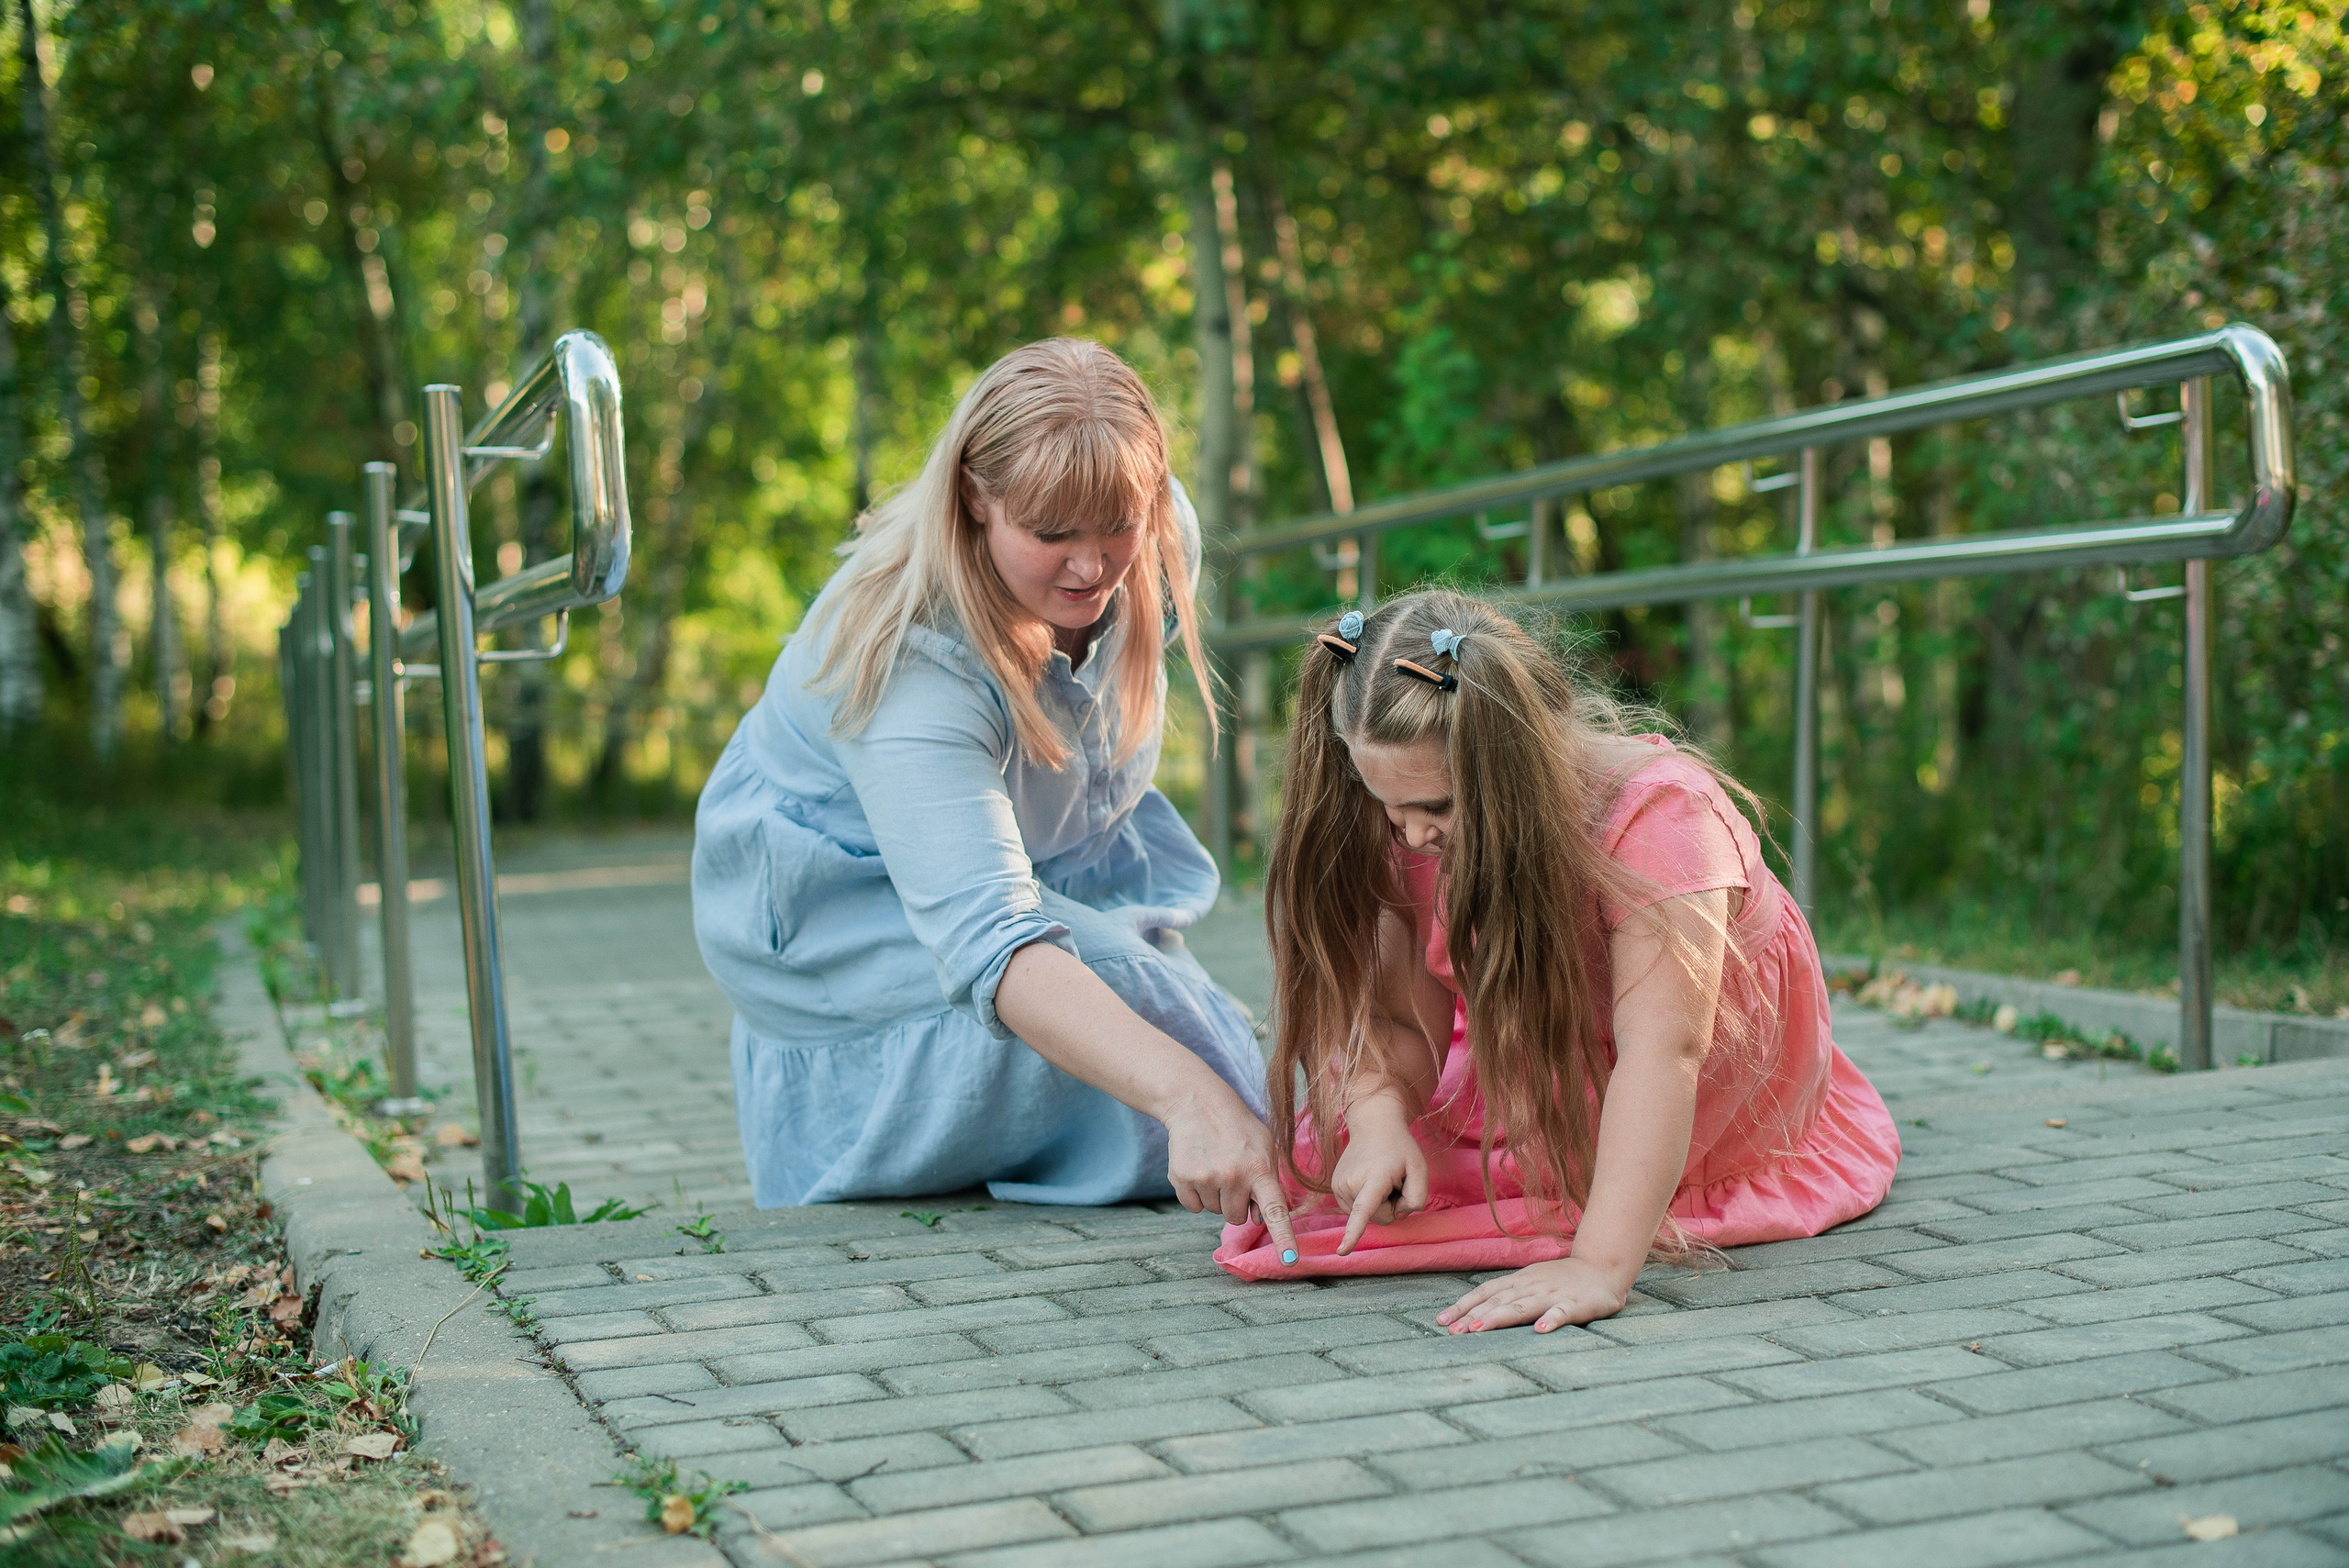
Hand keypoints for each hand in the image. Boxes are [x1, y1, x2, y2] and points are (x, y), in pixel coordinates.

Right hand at [1162, 1087, 1299, 1263]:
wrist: (1197, 1103)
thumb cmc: (1237, 1128)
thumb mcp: (1264, 1147)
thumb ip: (1268, 1182)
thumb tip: (1261, 1219)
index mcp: (1260, 1169)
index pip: (1275, 1211)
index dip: (1283, 1238)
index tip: (1290, 1261)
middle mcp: (1234, 1176)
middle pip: (1236, 1217)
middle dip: (1235, 1201)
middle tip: (1232, 1172)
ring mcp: (1206, 1178)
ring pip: (1215, 1212)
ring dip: (1216, 1195)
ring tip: (1215, 1164)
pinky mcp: (1182, 1179)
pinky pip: (1193, 1207)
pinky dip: (1196, 1194)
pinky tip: (1199, 1168)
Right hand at [1329, 1090, 1428, 1254]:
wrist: (1373, 1124)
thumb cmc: (1400, 1148)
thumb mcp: (1420, 1168)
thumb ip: (1418, 1198)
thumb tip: (1398, 1215)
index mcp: (1373, 1178)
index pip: (1364, 1210)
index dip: (1353, 1233)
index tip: (1342, 1252)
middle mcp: (1350, 1183)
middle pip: (1378, 1218)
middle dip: (1390, 1205)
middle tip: (1392, 1179)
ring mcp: (1339, 1186)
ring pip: (1367, 1216)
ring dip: (1378, 1202)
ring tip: (1380, 1177)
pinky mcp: (1335, 1189)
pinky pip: (1357, 1210)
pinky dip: (1368, 1200)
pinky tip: (1370, 1179)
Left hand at [1437, 1257, 1630, 1333]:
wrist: (1602, 1267)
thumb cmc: (1560, 1279)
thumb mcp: (1530, 1281)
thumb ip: (1506, 1294)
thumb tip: (1474, 1311)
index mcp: (1518, 1281)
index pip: (1484, 1293)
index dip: (1463, 1306)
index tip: (1442, 1322)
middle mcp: (1531, 1286)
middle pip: (1497, 1302)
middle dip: (1473, 1316)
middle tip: (1453, 1332)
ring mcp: (1552, 1295)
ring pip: (1522, 1307)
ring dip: (1500, 1317)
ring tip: (1480, 1329)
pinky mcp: (1576, 1304)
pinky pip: (1562, 1312)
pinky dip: (1551, 1320)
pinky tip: (1540, 1331)